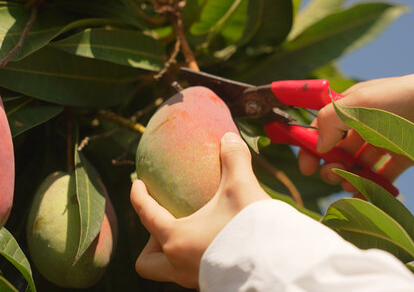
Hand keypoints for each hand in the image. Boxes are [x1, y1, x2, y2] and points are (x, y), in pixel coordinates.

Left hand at [131, 132, 269, 288]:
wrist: (277, 266)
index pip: (146, 215)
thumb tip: (229, 137)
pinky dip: (193, 261)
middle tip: (167, 224)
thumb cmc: (251, 227)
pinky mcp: (212, 285)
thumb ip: (233, 159)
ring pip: (167, 272)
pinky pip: (190, 276)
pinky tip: (212, 246)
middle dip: (150, 243)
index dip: (137, 197)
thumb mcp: (241, 187)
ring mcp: (194, 280)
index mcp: (176, 238)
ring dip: (171, 254)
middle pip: (146, 262)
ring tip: (190, 235)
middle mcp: (179, 264)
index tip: (137, 185)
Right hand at [299, 72, 413, 191]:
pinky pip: (382, 175)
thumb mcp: (358, 102)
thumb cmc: (400, 98)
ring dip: (349, 177)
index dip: (311, 147)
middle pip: (339, 149)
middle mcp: (365, 123)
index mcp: (352, 106)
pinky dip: (372, 187)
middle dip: (331, 165)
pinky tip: (365, 196)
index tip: (307, 168)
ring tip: (350, 185)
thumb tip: (318, 147)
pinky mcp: (403, 156)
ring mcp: (384, 140)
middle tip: (332, 175)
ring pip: (358, 164)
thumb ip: (330, 122)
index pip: (322, 128)